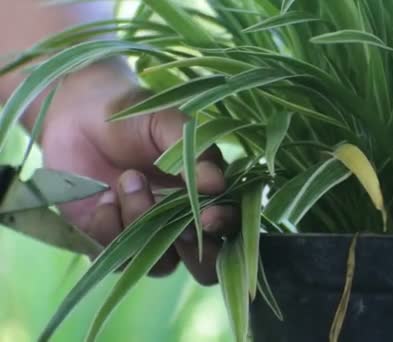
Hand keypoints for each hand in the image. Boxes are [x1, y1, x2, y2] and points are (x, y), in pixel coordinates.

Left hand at [39, 61, 236, 284]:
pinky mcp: (109, 243)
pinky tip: (104, 197)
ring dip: (144, 223)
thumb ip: (195, 153)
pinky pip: (117, 258)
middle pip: (205, 265)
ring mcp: (147, 237)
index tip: (208, 215)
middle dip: (195, 251)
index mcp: (207, 196)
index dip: (225, 227)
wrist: (76, 114)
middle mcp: (182, 224)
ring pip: (162, 264)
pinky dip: (110, 228)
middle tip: (175, 219)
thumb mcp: (168, 124)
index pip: (230, 225)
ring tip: (127, 178)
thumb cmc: (133, 117)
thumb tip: (219, 184)